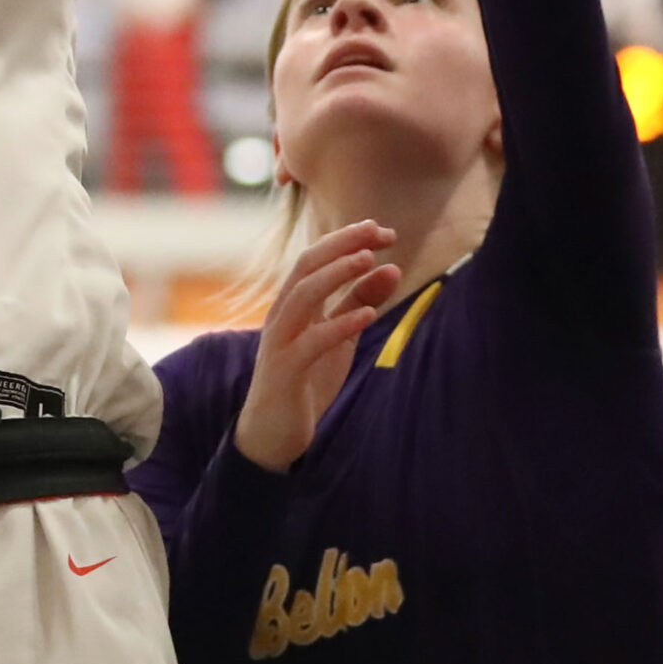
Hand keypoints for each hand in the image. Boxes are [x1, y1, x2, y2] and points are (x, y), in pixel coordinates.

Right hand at [234, 222, 399, 473]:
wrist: (271, 433)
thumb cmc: (305, 379)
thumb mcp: (338, 335)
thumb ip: (359, 302)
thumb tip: (391, 267)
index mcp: (292, 304)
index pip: (315, 257)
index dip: (347, 239)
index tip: (383, 230)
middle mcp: (281, 314)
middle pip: (306, 265)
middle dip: (342, 244)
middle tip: (379, 232)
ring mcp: (280, 340)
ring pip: (303, 294)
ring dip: (337, 274)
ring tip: (369, 260)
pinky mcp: (285, 370)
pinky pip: (312, 341)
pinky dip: (340, 324)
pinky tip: (368, 315)